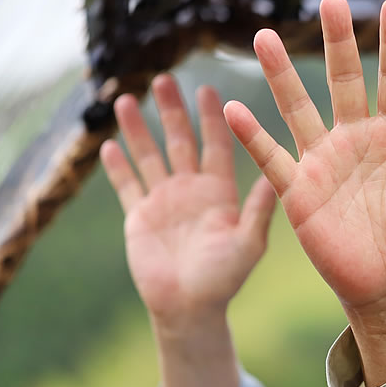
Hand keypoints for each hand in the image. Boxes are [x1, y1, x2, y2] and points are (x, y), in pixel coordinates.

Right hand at [101, 76, 277, 324]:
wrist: (190, 308)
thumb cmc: (225, 278)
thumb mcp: (248, 243)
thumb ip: (258, 210)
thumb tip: (277, 177)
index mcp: (220, 192)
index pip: (216, 146)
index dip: (211, 118)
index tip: (207, 89)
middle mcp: (192, 190)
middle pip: (180, 141)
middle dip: (171, 111)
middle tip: (164, 79)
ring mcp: (164, 201)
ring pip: (149, 155)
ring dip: (138, 129)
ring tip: (126, 98)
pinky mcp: (139, 216)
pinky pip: (126, 185)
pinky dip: (117, 166)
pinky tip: (107, 144)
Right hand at [224, 0, 385, 385]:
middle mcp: (358, 139)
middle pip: (345, 80)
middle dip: (338, 42)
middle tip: (332, 1)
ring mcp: (325, 162)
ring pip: (299, 108)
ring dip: (282, 75)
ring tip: (266, 36)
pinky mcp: (300, 192)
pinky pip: (271, 160)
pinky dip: (252, 136)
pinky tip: (232, 108)